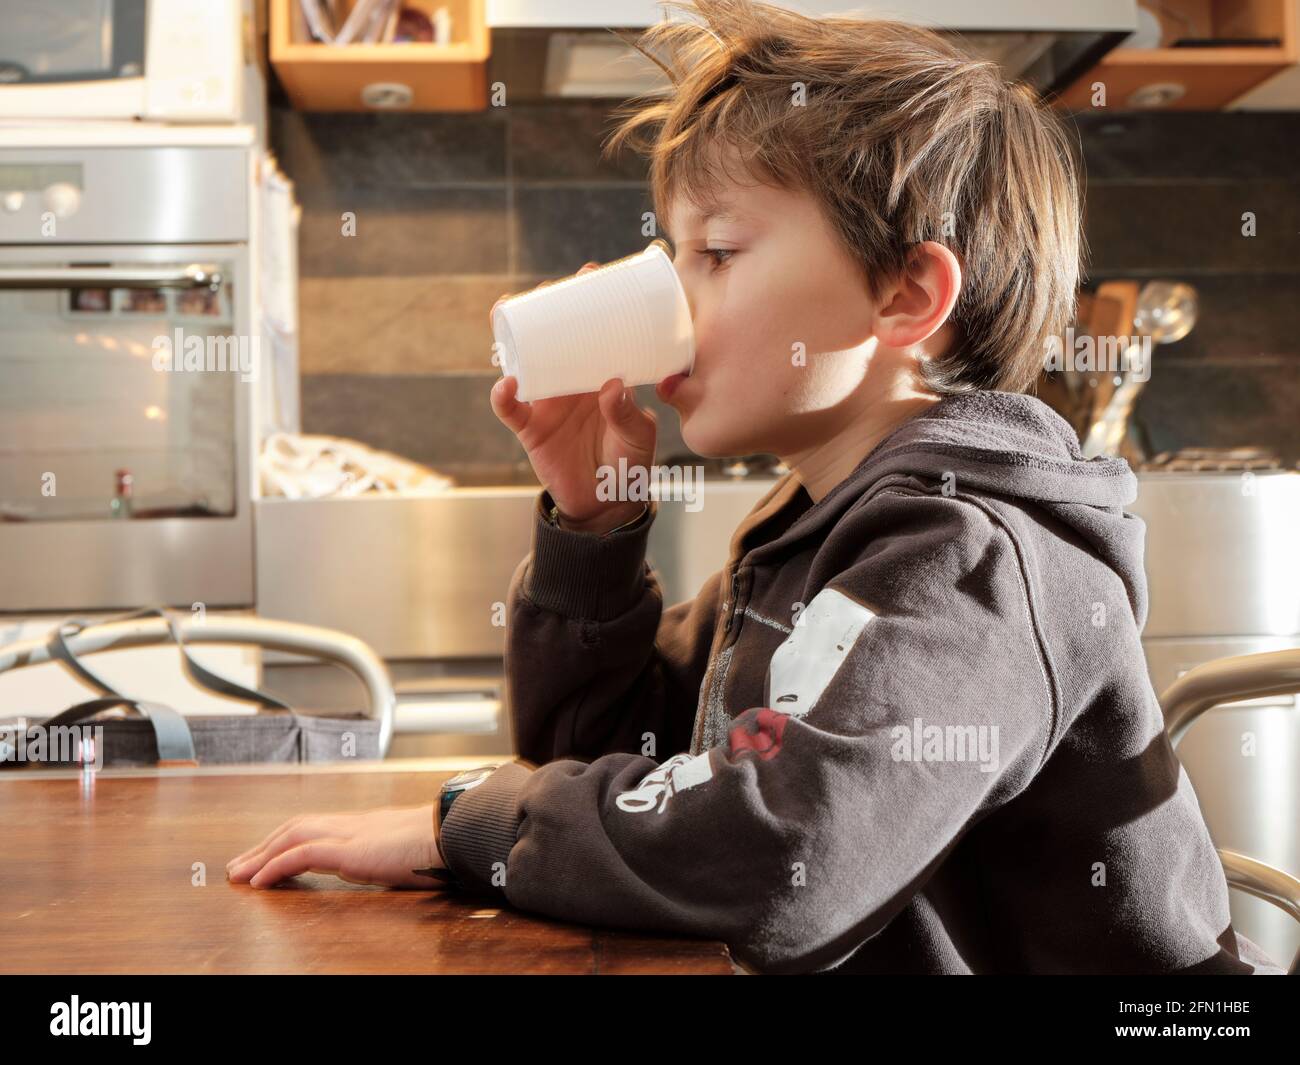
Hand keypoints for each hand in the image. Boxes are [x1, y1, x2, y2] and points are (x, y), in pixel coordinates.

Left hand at [226, 804, 441, 888]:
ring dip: (261, 855)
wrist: (457, 833)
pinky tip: (259, 881)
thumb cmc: (442, 844)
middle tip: (239, 866)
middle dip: (264, 846)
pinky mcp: (350, 849)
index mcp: (366, 825)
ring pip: (291, 836)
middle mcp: (353, 824)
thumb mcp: (410, 851)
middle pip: (296, 827)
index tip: (266, 855)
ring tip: (239, 875)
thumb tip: (390, 865)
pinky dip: (275, 865)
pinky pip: (302, 854)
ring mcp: (350, 833)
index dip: (286, 839)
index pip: (315, 826)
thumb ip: (392, 855)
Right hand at [490, 262, 657, 532]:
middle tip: (546, 288)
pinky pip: (510, 409)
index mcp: (597, 372)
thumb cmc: (629, 461)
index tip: (591, 273)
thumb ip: (628, 413)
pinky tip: (506, 384)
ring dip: (511, 337)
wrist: (608, 502)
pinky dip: (504, 396)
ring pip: (521, 360)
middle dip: (543, 307)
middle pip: (548, 335)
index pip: (590, 330)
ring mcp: (546, 401)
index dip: (586, 300)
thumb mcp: (639, 435)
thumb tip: (612, 385)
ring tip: (506, 314)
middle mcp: (568, 380)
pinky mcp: (530, 427)